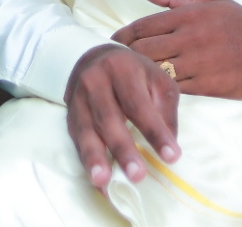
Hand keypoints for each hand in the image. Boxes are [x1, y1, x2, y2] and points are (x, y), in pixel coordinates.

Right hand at [64, 43, 179, 189]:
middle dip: (122, 148)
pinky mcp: (70, 116)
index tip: (171, 156)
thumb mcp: (157, 80)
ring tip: (103, 181)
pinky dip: (87, 162)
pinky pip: (77, 141)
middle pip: (108, 118)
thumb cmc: (134, 73)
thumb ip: (165, 109)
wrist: (95, 59)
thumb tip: (169, 144)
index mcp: (121, 68)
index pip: (138, 104)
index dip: (154, 131)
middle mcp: (95, 81)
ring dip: (95, 157)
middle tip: (137, 175)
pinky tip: (98, 182)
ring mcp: (79, 100)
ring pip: (86, 130)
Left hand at [111, 0, 241, 102]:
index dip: (122, 37)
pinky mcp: (208, 86)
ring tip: (128, 80)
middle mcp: (190, 38)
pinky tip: (153, 92)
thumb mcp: (210, 0)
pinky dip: (161, 90)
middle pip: (142, 51)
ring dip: (140, 77)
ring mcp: (199, 63)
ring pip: (156, 71)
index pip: (142, 26)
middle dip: (125, 58)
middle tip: (115, 65)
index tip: (112, 44)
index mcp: (188, 15)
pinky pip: (175, 90)